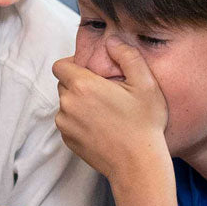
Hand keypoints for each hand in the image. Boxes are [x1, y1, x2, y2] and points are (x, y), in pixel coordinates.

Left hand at [52, 38, 168, 179]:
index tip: (92, 71)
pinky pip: (68, 122)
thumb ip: (127, 56)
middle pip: (63, 84)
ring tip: (105, 111)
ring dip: (79, 103)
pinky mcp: (67, 139)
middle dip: (79, 83)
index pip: (60, 65)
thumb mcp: (146, 84)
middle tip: (105, 92)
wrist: (137, 165)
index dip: (74, 64)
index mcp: (82, 85)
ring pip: (65, 104)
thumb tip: (112, 40)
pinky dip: (79, 120)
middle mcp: (67, 103)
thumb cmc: (144, 123)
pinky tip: (101, 126)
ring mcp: (65, 124)